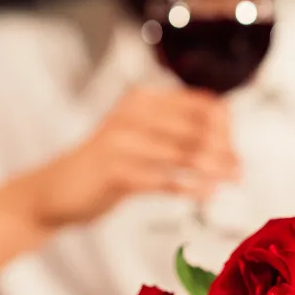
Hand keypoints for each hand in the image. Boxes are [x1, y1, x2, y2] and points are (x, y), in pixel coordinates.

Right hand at [16, 87, 237, 228]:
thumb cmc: (107, 166)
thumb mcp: (140, 137)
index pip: (201, 105)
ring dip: (214, 169)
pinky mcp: (114, 171)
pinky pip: (163, 180)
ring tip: (232, 181)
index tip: (234, 151)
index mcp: (142, 99)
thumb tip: (226, 138)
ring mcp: (121, 141)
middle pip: (197, 128)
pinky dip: (190, 188)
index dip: (225, 127)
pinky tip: (207, 194)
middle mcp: (132, 113)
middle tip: (240, 170)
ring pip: (184, 153)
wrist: (55, 191)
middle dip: (224, 150)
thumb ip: (174, 131)